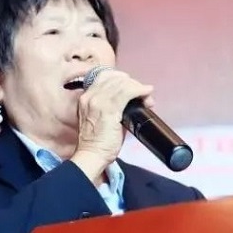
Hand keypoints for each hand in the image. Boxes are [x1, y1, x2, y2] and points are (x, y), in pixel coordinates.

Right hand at [70, 68, 153, 183]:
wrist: (91, 155)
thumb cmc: (96, 142)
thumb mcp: (100, 118)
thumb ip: (111, 107)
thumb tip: (132, 103)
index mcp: (86, 97)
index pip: (104, 77)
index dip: (121, 79)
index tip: (131, 86)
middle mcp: (91, 96)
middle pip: (115, 78)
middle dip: (132, 83)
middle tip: (143, 93)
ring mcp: (99, 102)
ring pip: (122, 84)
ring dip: (138, 87)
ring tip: (146, 96)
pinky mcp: (109, 110)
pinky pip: (127, 92)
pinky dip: (139, 90)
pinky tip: (146, 93)